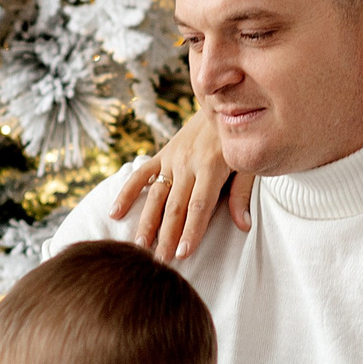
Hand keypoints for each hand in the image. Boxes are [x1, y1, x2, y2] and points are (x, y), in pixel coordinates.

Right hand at [107, 115, 254, 260]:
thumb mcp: (247, 164)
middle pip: (175, 206)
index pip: (200, 206)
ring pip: (156, 196)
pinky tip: (114, 213)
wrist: (221, 102)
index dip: (192, 231)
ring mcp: (172, 159)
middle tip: (160, 261)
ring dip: (147, 222)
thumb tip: (244, 225)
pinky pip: (141, 175)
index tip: (184, 253)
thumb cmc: (237, 140)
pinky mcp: (161, 155)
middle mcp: (188, 164)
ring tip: (139, 247)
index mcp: (212, 167)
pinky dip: (127, 193)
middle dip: (167, 236)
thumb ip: (242, 194)